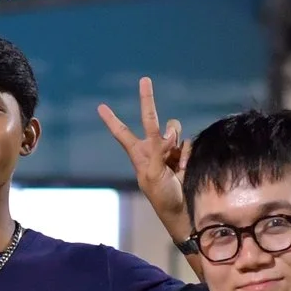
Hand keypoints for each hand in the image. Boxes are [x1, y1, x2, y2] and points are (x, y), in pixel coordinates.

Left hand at [97, 77, 188, 236]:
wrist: (183, 211)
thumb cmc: (162, 198)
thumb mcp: (152, 176)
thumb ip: (157, 152)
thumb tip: (168, 135)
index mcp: (139, 155)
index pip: (122, 133)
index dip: (112, 120)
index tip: (101, 107)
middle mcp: (153, 148)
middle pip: (151, 120)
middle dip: (147, 100)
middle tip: (144, 80)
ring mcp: (171, 151)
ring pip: (174, 129)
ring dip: (176, 139)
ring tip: (176, 162)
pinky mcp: (187, 154)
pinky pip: (189, 143)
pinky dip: (188, 153)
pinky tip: (186, 168)